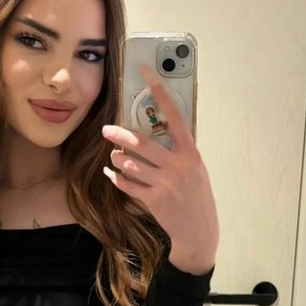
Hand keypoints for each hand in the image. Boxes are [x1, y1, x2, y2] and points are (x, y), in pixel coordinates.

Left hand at [101, 63, 218, 272]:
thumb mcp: (196, 170)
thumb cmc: (196, 198)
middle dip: (120, 135)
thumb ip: (179, 152)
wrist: (198, 232)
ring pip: (131, 164)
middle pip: (143, 143)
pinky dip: (117, 179)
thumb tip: (158, 132)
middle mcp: (178, 166)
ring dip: (118, 159)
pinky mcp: (154, 200)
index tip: (147, 74)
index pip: (174, 116)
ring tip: (114, 156)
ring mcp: (166, 184)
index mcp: (190, 153)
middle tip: (106, 129)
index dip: (160, 93)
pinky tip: (112, 175)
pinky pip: (128, 185)